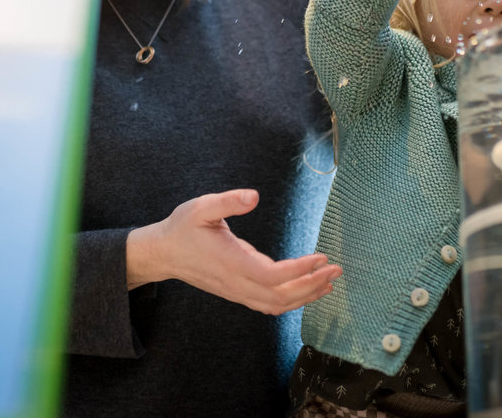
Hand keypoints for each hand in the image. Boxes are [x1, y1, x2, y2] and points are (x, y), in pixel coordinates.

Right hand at [126, 189, 341, 314]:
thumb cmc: (183, 228)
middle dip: (312, 285)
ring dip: (305, 296)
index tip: (321, 257)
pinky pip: (268, 305)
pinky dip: (291, 301)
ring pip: (276, 305)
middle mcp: (236, 283)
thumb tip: (253, 196)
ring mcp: (237, 292)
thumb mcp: (201, 207)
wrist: (164, 253)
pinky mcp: (238, 293)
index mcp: (231, 262)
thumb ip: (228, 201)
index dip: (300, 270)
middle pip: (281, 296)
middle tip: (336, 269)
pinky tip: (306, 290)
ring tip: (328, 282)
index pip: (273, 276)